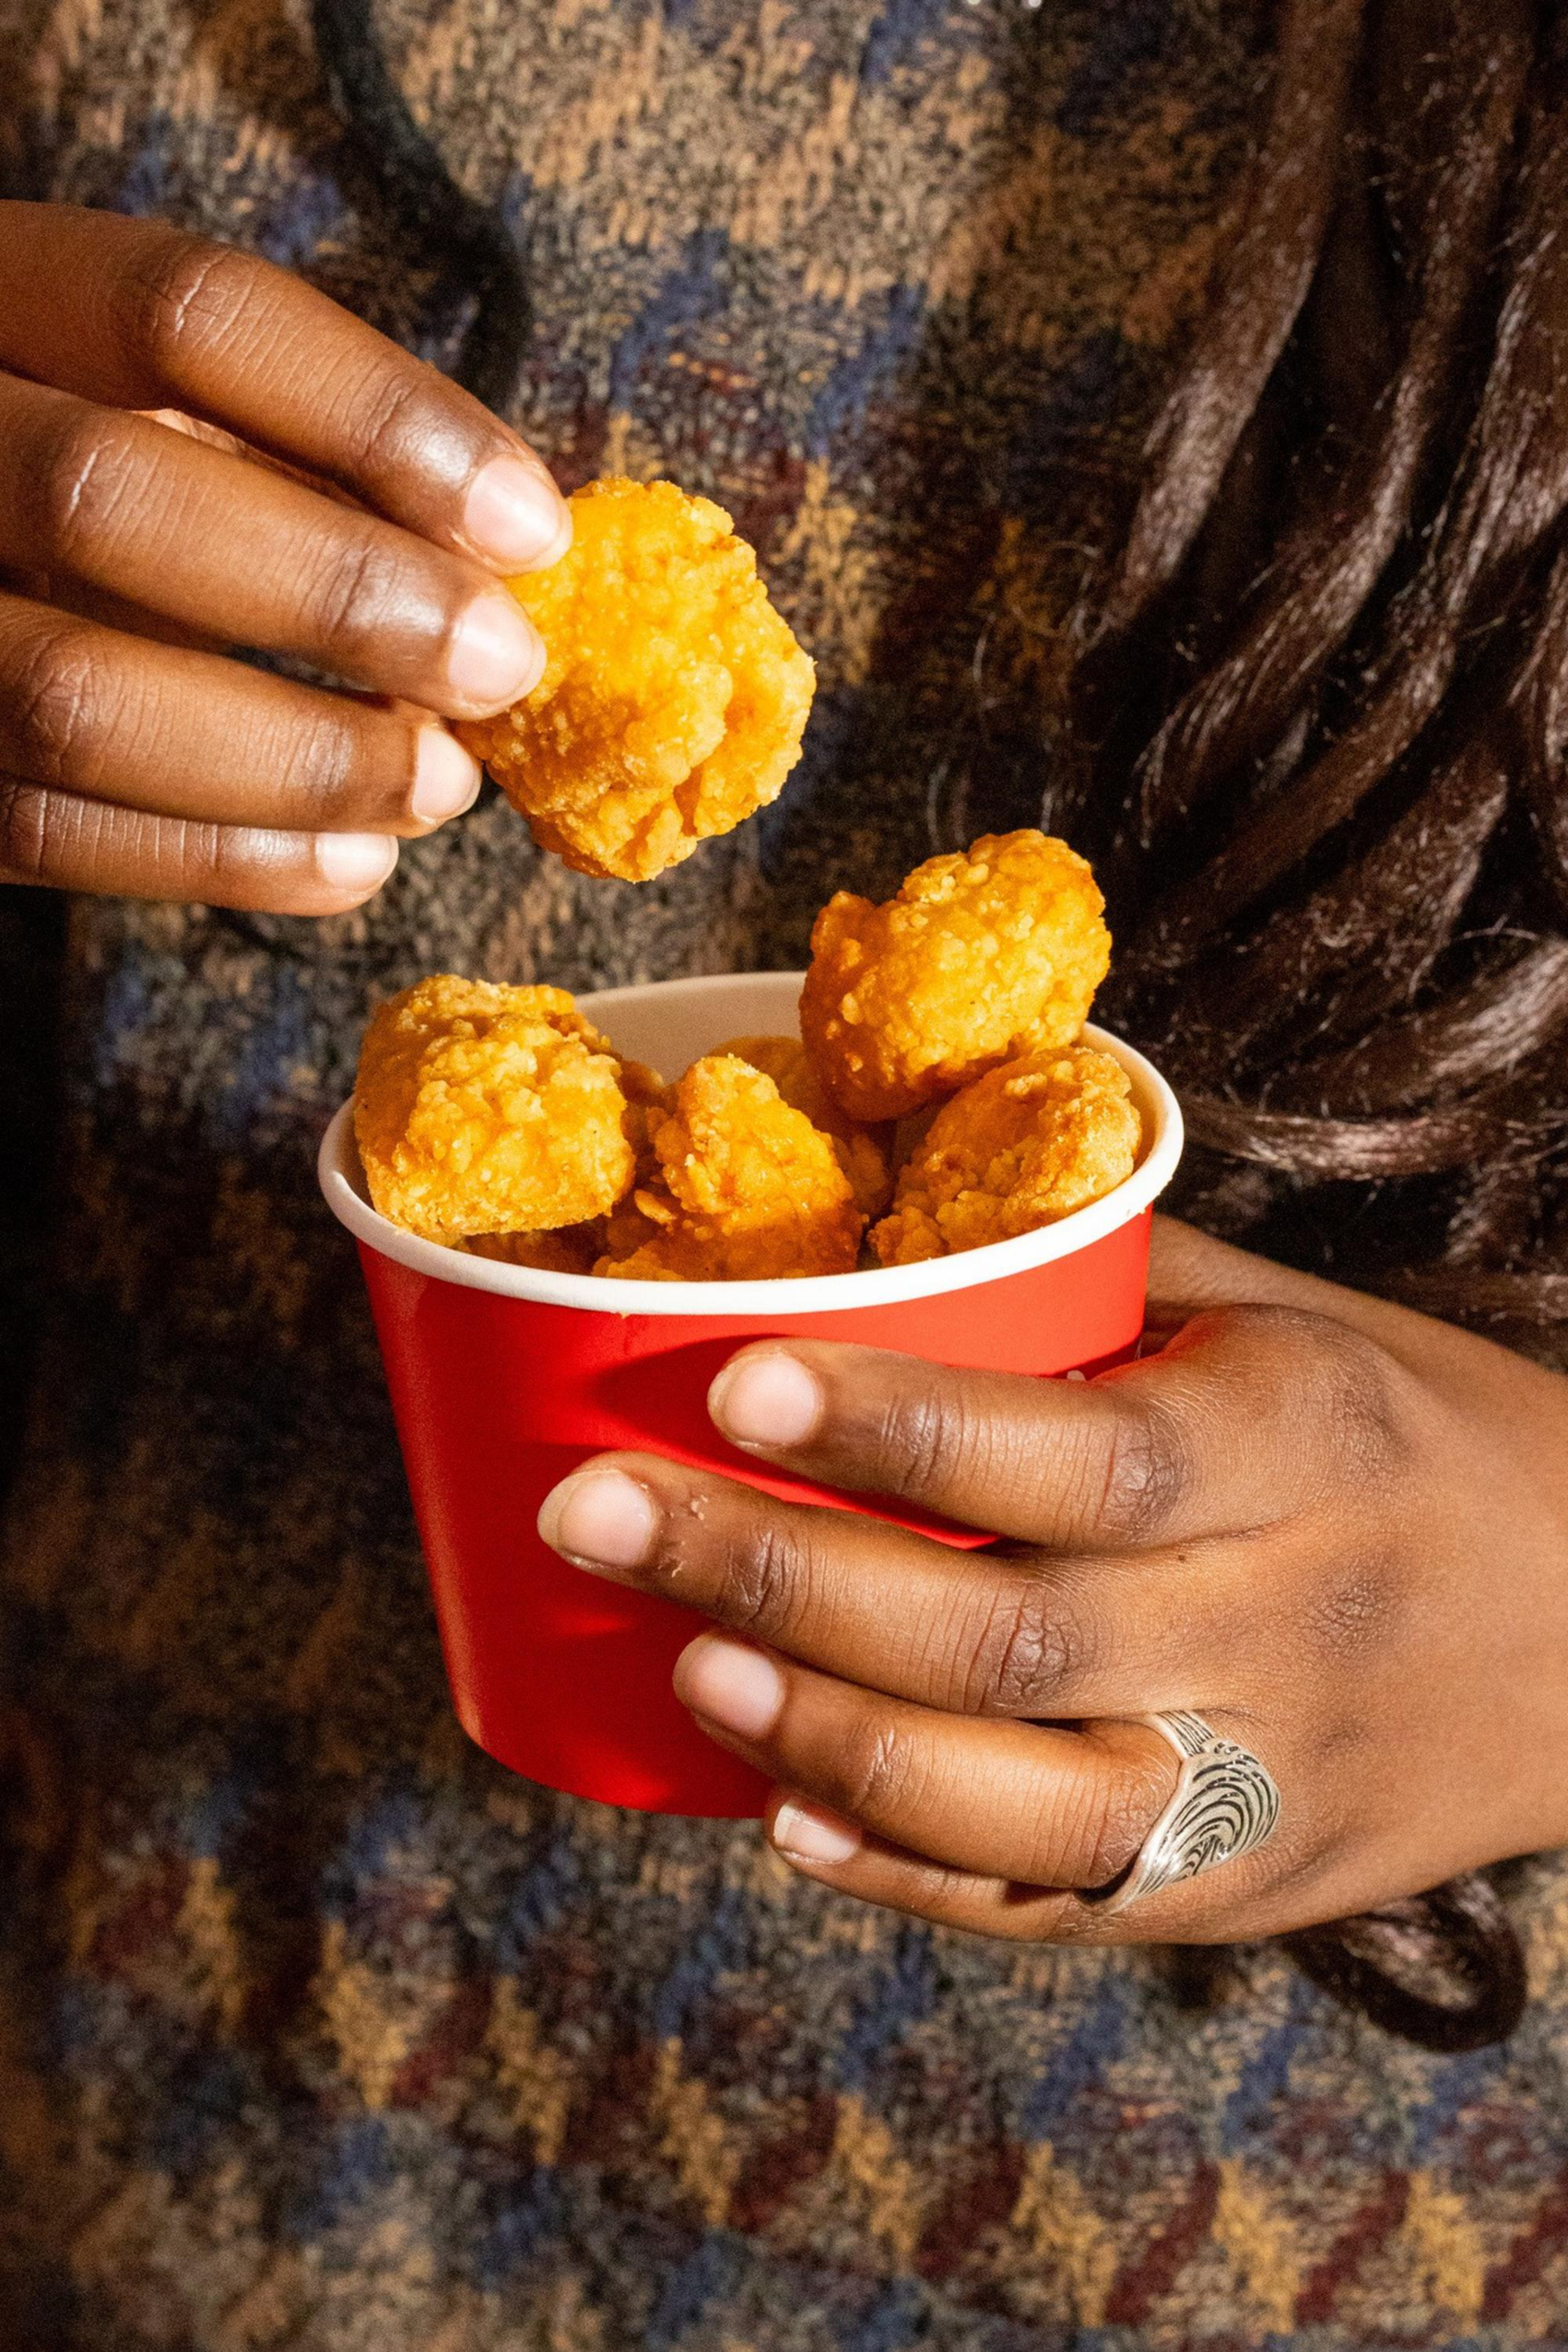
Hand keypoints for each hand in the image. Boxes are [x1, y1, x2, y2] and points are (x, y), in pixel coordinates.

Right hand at [0, 203, 569, 911]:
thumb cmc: (102, 484)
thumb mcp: (167, 413)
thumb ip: (290, 452)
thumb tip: (495, 556)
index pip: (182, 314)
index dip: (375, 416)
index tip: (527, 524)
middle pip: (108, 497)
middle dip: (339, 595)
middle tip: (499, 668)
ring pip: (75, 697)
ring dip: (300, 759)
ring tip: (440, 785)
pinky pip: (51, 834)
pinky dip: (227, 861)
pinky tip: (353, 863)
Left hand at [538, 1217, 1567, 1941]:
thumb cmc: (1419, 1436)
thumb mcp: (1303, 1329)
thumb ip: (1119, 1294)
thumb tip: (894, 1236)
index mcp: (1307, 1446)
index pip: (1080, 1454)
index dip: (899, 1426)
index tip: (732, 1376)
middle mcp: (1290, 1623)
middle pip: (1009, 1634)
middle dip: (779, 1578)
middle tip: (593, 1516)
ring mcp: (1274, 1780)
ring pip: (1024, 1798)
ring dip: (828, 1740)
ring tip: (681, 1668)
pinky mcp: (1256, 1887)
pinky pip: (1064, 1904)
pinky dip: (910, 1874)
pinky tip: (781, 1817)